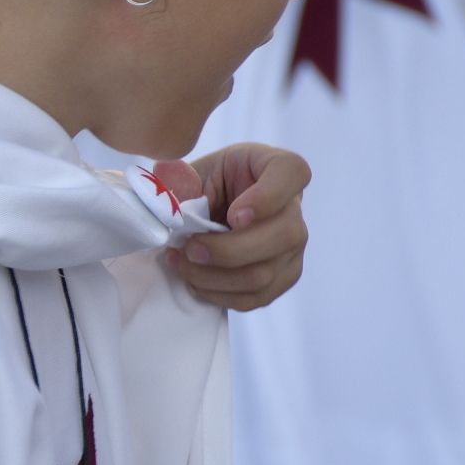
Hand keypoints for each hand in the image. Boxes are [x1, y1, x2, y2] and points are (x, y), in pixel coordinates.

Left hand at [168, 143, 307, 311]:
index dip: (267, 197)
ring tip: (182, 263)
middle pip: (283, 236)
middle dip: (226, 250)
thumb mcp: (194, 172)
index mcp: (280, 167)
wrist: (214, 210)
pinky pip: (255, 297)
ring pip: (264, 274)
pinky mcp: (282, 278)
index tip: (234, 215)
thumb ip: (181, 179)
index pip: (292, 173)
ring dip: (213, 276)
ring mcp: (294, 248)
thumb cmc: (208, 184)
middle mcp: (296, 209)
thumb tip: (168, 187)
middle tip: (189, 247)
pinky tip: (195, 280)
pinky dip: (219, 294)